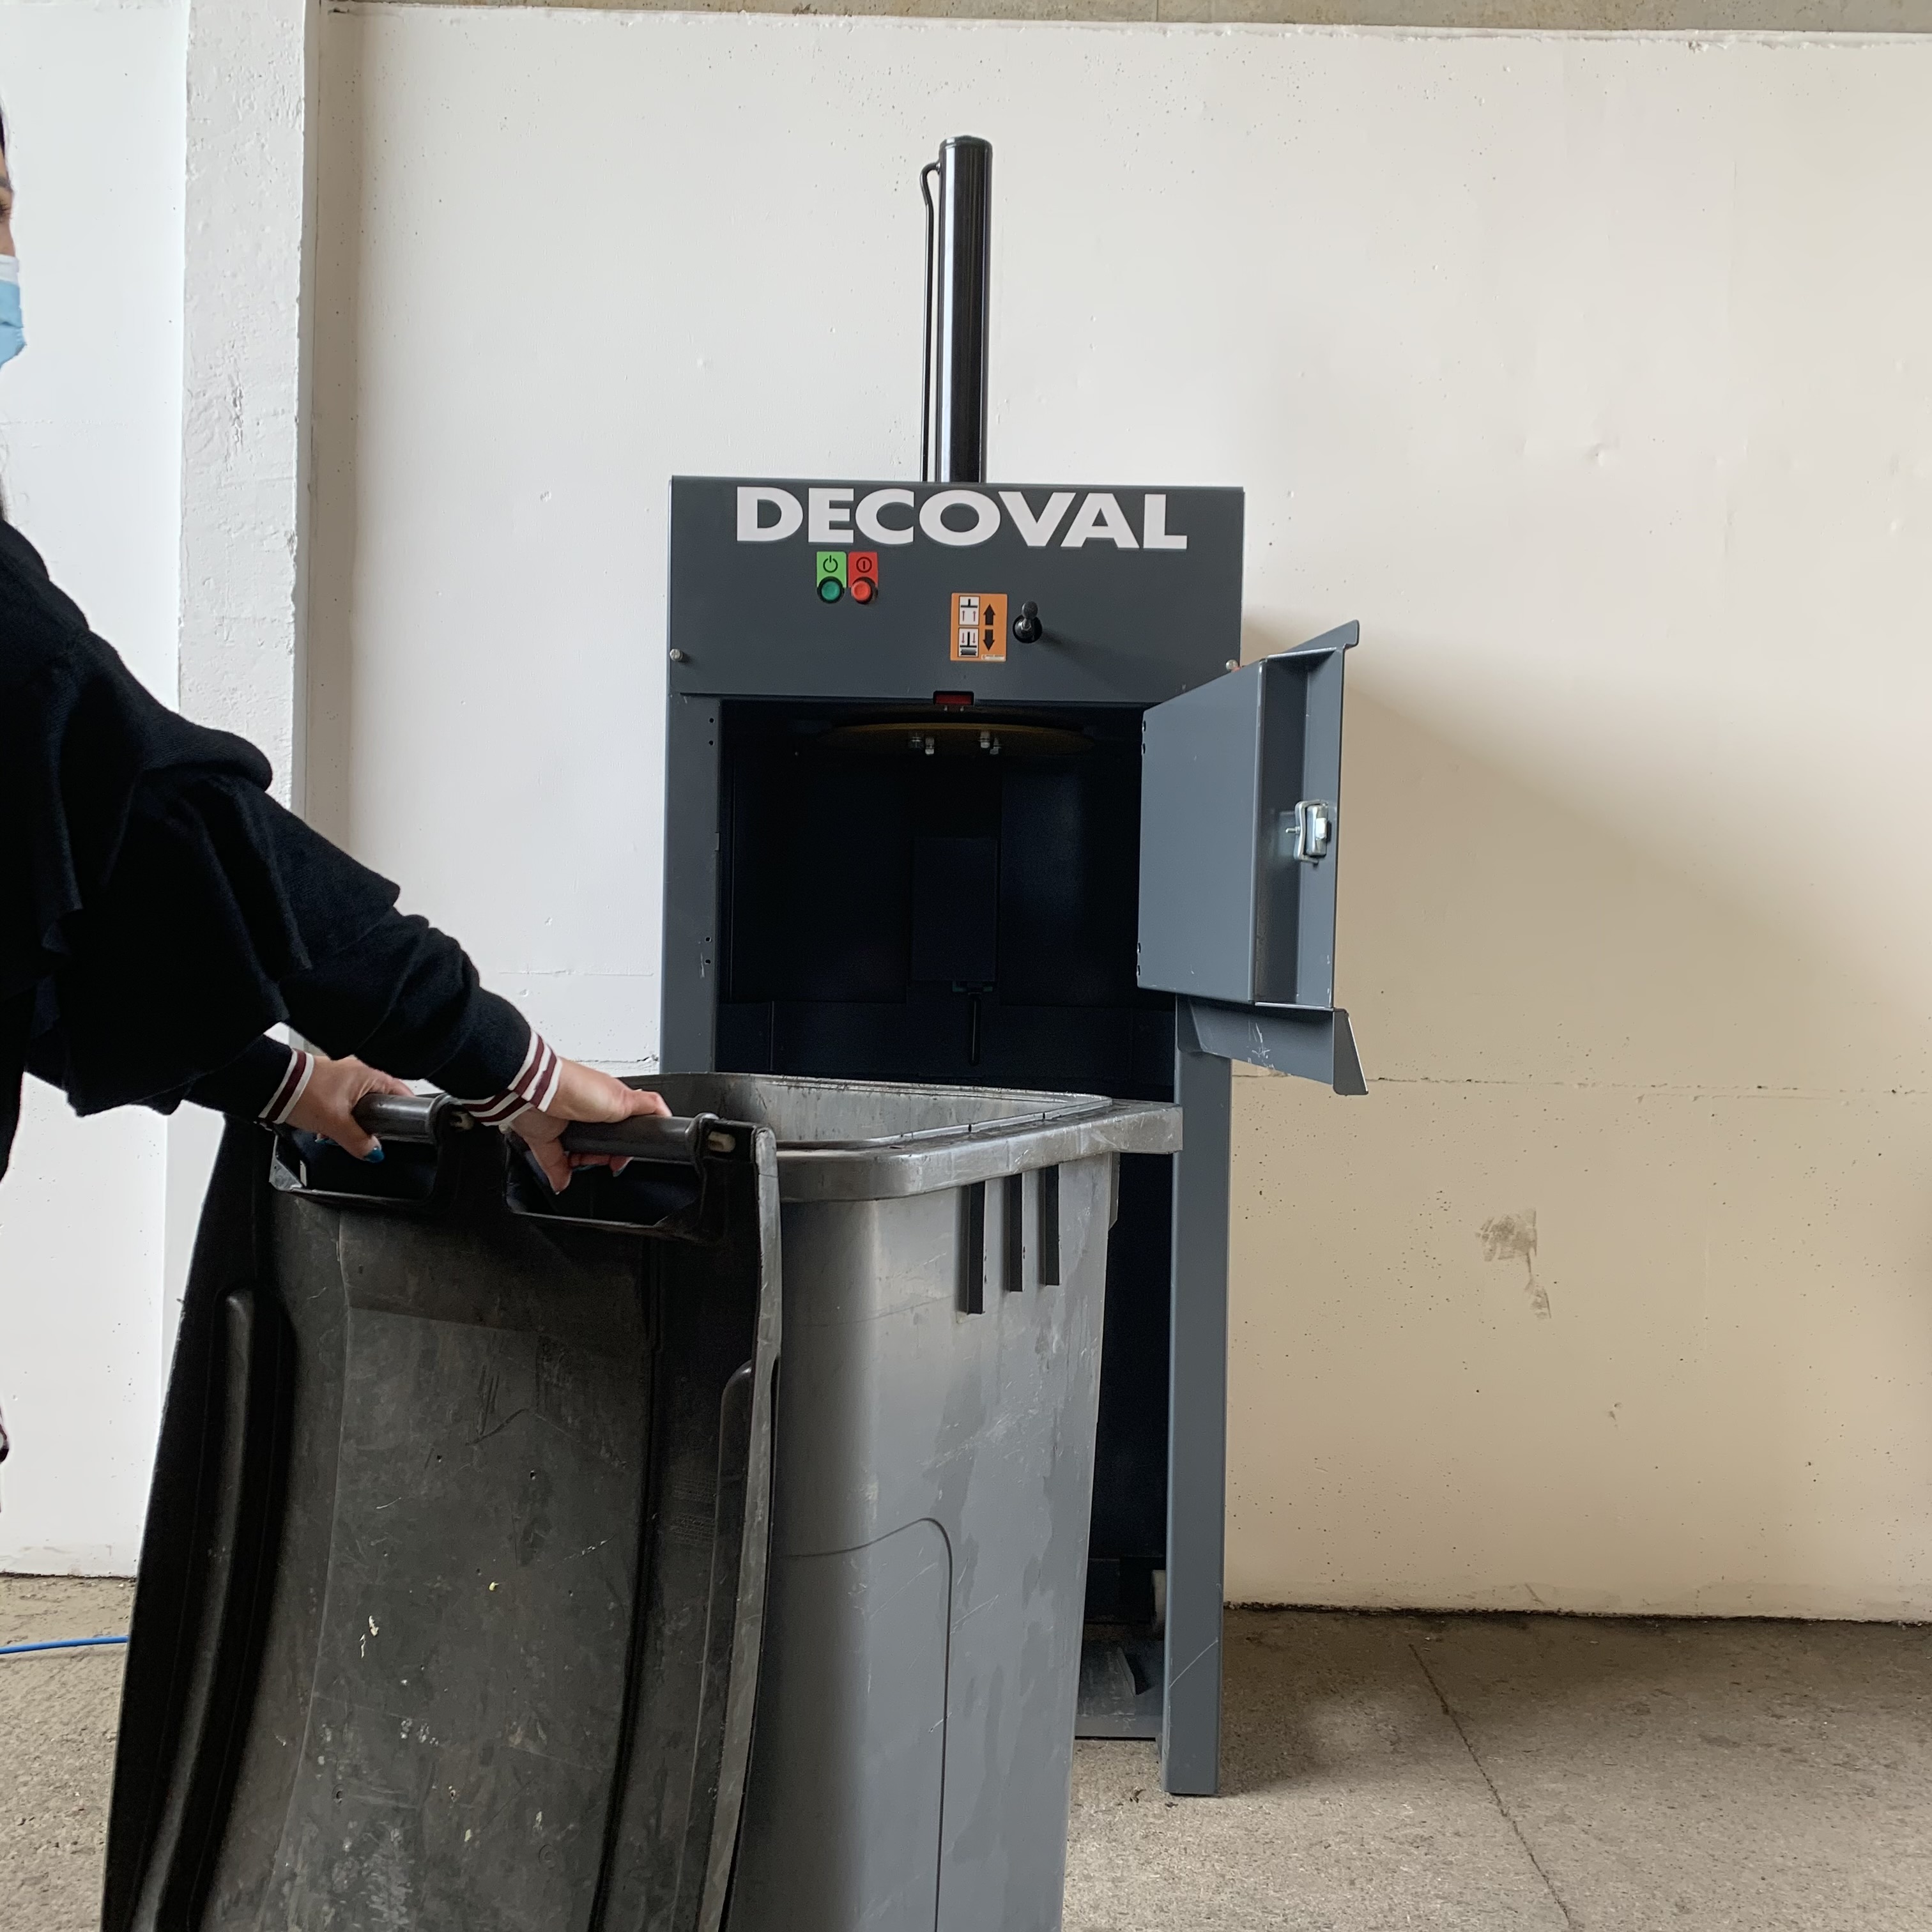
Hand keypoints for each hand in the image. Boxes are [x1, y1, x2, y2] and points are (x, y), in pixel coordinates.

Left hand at [285, 1054, 413, 1158]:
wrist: (274, 1085)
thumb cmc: (303, 1092)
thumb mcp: (336, 1124)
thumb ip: (358, 1141)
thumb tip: (373, 1153)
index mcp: (368, 1074)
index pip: (401, 1092)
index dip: (407, 1110)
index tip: (408, 1126)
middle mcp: (359, 1072)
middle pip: (381, 1100)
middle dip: (376, 1120)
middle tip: (372, 1136)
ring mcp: (343, 1077)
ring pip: (361, 1103)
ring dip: (356, 1120)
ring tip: (347, 1134)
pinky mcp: (328, 1084)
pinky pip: (345, 1103)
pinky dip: (341, 1116)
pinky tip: (332, 1128)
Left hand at [510, 1058, 670, 1190]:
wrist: (535, 1092)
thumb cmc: (575, 1086)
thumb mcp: (623, 1097)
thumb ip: (648, 1106)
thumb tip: (665, 1114)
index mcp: (606, 1101)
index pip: (624, 1125)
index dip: (628, 1142)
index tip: (627, 1154)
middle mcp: (585, 1113)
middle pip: (601, 1143)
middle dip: (604, 1156)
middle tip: (606, 1160)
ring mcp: (564, 1126)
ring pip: (579, 1154)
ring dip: (583, 1163)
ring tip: (584, 1162)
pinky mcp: (544, 1137)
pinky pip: (553, 1163)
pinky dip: (559, 1176)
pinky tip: (565, 1183)